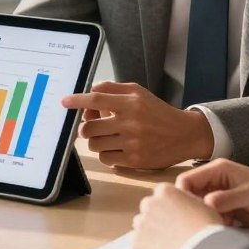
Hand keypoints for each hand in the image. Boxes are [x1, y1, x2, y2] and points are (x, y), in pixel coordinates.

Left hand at [62, 81, 214, 168]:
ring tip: (107, 136)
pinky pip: (106, 159)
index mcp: (130, 103)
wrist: (184, 134)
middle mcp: (130, 122)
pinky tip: (115, 148)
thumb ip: (113, 89)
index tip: (64, 102)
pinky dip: (105, 153)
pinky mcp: (134, 160)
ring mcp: (132, 143)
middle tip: (93, 125)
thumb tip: (89, 91)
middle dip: (86, 127)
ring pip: (95, 144)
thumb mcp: (138, 92)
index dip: (77, 100)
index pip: (96, 99)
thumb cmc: (157, 112)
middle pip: (90, 127)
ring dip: (95, 141)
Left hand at [132, 183, 224, 248]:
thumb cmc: (207, 229)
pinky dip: (145, 247)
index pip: (161, 194)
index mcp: (165, 190)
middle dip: (156, 216)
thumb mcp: (201, 205)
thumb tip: (181, 206)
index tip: (176, 217)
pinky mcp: (137, 240)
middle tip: (170, 231)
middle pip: (148, 207)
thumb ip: (184, 201)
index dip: (169, 206)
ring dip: (149, 231)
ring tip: (166, 243)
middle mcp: (150, 202)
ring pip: (141, 224)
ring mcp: (142, 222)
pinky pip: (137, 242)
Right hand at [174, 159, 248, 227]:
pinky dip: (214, 223)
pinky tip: (226, 228)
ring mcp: (219, 196)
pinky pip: (211, 216)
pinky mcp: (225, 209)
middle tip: (204, 221)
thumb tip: (206, 204)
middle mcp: (214, 181)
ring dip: (205, 217)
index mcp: (217, 170)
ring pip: (200, 207)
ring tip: (218, 225)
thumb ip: (227, 199)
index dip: (183, 195)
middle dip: (193, 209)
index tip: (189, 212)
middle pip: (190, 194)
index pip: (187, 180)